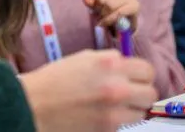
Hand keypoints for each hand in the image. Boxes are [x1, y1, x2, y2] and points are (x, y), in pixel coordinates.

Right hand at [19, 49, 156, 131]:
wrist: (34, 104)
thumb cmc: (54, 80)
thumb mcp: (84, 59)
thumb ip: (110, 62)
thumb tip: (128, 68)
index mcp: (110, 63)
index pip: (147, 69)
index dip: (140, 75)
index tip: (134, 78)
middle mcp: (117, 85)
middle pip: (150, 92)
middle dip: (141, 92)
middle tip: (128, 94)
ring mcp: (114, 110)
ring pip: (142, 111)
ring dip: (132, 109)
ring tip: (114, 106)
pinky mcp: (109, 128)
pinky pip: (127, 124)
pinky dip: (119, 121)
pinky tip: (103, 115)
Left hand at [79, 0, 139, 30]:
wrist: (127, 23)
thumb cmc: (111, 11)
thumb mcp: (99, 6)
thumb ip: (91, 2)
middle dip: (97, 9)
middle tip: (97, 15)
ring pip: (110, 5)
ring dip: (103, 16)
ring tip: (101, 20)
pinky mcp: (135, 6)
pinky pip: (118, 13)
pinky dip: (109, 20)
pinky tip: (105, 23)